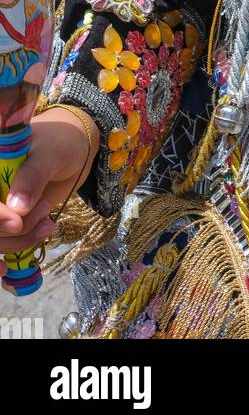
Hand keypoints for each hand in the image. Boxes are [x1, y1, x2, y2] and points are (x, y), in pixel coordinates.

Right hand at [0, 110, 95, 273]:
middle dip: (10, 232)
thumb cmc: (61, 143)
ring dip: (18, 241)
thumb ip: (33, 175)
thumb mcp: (50, 153)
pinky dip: (6, 257)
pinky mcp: (9, 223)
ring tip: (48, 224)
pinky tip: (7, 270)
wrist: (74, 151)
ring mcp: (0, 209)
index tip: (17, 221)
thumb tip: (17, 208)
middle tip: (42, 220)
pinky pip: (1, 244)